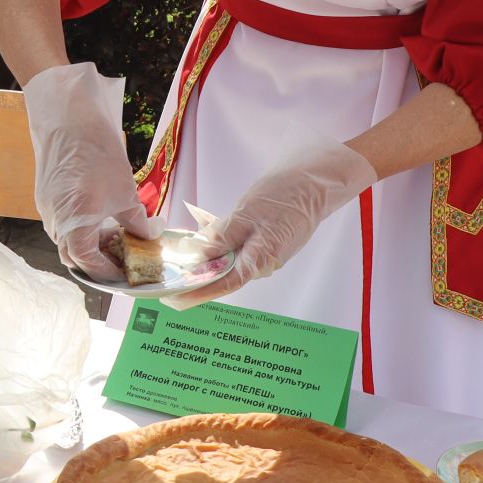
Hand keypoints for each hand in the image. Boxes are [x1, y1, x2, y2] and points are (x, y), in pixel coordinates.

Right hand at [22, 62, 157, 279]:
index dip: (110, 273)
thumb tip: (150, 236)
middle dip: (99, 262)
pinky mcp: (45, 194)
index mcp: (73, 227)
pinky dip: (80, 226)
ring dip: (89, 243)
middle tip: (124, 258)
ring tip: (116, 234)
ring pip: (67, 239)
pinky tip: (100, 214)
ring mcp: (46, 208)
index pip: (89, 266)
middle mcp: (54, 222)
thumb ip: (138, 222)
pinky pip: (62, 221)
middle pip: (74, 257)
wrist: (67, 116)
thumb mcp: (126, 192)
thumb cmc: (96, 153)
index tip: (129, 273)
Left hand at [164, 138, 377, 310]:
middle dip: (196, 273)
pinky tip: (204, 228)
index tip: (174, 300)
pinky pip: (236, 248)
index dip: (197, 294)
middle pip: (223, 274)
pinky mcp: (265, 243)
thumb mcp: (246, 214)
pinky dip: (219, 242)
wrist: (314, 182)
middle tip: (168, 268)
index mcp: (260, 261)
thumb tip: (195, 254)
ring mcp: (265, 254)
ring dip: (206, 254)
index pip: (224, 285)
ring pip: (229, 259)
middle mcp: (262, 264)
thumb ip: (221, 236)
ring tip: (181, 247)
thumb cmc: (283, 195)